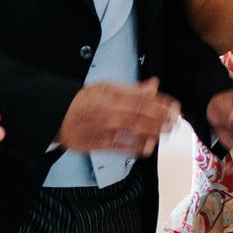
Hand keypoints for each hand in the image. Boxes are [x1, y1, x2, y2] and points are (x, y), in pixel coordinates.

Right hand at [57, 79, 179, 155]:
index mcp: (111, 96)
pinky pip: (120, 147)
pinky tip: (148, 147)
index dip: (160, 103)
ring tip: (166, 132)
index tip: (174, 106)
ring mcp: (104, 129)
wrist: (58, 117)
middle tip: (175, 121)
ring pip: (131, 131)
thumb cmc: (84, 101)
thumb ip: (132, 89)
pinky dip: (135, 147)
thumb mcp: (107, 89)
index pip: (141, 99)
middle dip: (160, 118)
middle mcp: (109, 112)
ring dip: (152, 132)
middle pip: (139, 115)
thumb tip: (154, 84)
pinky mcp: (98, 144)